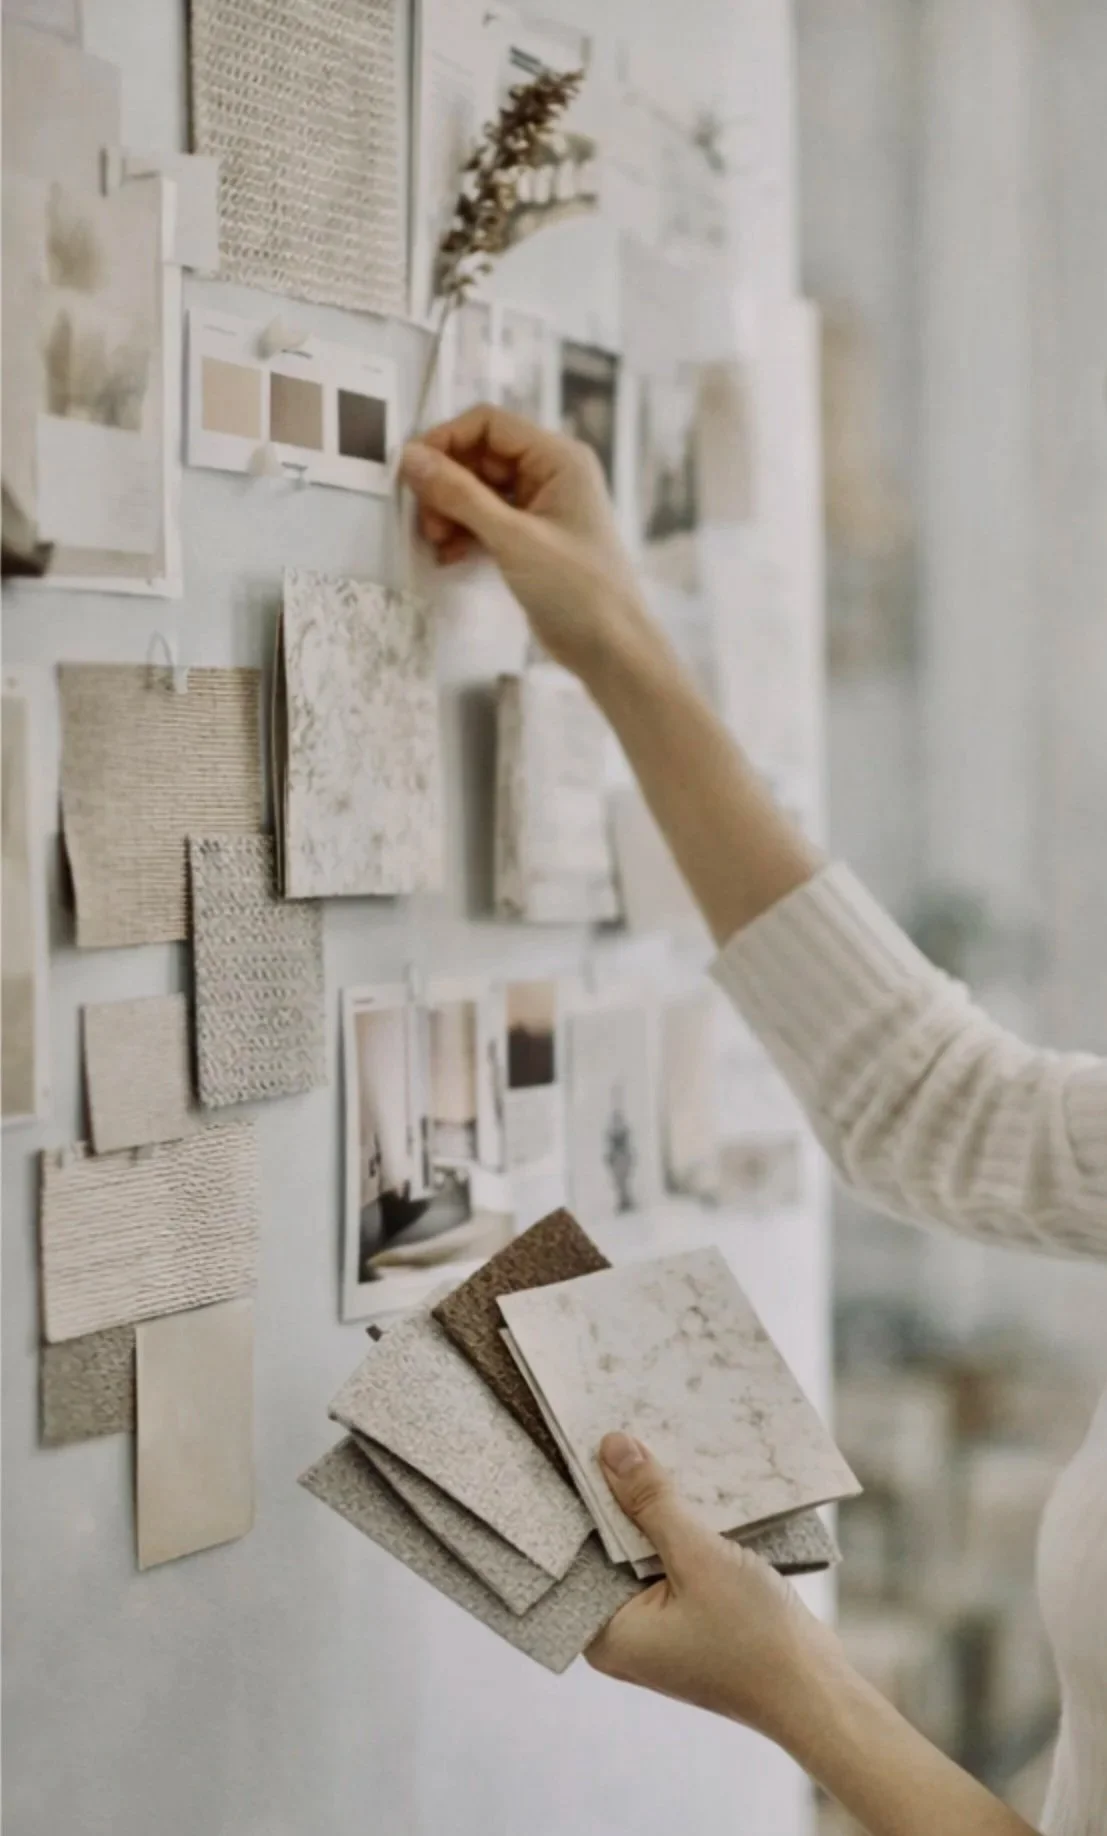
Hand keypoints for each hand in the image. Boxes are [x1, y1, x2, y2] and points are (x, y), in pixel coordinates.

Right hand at [400, 405, 655, 680]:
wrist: (611, 650)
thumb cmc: (579, 590)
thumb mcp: (514, 538)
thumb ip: (460, 495)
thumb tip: (411, 458)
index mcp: (558, 458)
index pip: (490, 424)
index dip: (446, 440)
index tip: (412, 470)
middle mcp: (550, 473)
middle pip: (480, 457)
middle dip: (446, 484)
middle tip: (425, 520)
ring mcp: (540, 507)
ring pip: (478, 491)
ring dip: (451, 511)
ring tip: (436, 542)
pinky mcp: (530, 538)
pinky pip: (486, 520)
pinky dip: (464, 533)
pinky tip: (448, 556)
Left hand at [586, 1433, 842, 1742]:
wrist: (817, 1692)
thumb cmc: (754, 1640)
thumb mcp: (700, 1559)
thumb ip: (652, 1503)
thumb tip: (612, 1447)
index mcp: (606, 1632)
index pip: (572, 1551)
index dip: (572, 1497)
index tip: (570, 1442)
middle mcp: (622, 1631)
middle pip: (606, 1547)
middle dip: (613, 1495)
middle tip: (606, 1430)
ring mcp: (657, 1626)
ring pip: (641, 1550)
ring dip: (650, 1507)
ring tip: (641, 1441)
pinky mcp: (688, 1616)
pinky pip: (669, 1561)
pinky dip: (677, 1528)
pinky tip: (683, 1484)